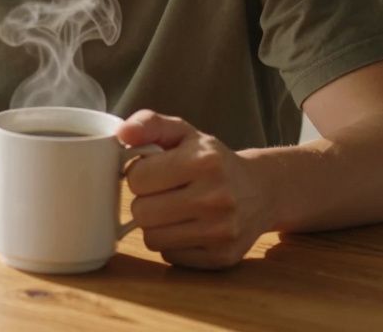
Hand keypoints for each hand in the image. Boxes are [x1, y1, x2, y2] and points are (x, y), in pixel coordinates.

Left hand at [116, 109, 273, 269]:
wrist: (260, 190)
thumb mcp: (183, 132)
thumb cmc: (211, 159)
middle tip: (163, 193)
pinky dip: (172, 243)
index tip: (153, 171)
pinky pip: (170, 256)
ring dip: (155, 225)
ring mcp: (222, 231)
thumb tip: (122, 134)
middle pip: (142, 213)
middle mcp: (217, 198)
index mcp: (205, 161)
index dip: (139, 174)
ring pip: (152, 238)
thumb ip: (149, 124)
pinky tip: (188, 227)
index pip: (137, 178)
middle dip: (145, 201)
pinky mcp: (223, 257)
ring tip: (174, 209)